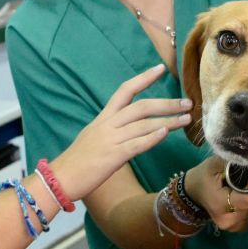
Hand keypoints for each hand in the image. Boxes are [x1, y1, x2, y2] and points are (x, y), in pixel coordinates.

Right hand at [50, 64, 190, 197]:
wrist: (60, 179)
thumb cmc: (77, 161)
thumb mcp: (94, 137)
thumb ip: (111, 130)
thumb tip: (128, 127)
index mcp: (103, 118)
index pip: (125, 90)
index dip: (143, 78)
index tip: (161, 69)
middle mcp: (108, 124)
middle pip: (141, 106)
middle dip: (166, 103)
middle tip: (188, 103)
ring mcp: (110, 139)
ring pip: (144, 124)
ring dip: (168, 120)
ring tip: (186, 120)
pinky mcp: (113, 156)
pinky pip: (136, 144)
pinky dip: (152, 138)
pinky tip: (166, 133)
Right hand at [185, 157, 247, 231]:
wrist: (194, 192)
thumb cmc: (205, 176)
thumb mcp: (214, 164)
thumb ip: (234, 163)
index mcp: (220, 204)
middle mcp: (227, 221)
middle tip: (247, 183)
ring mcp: (233, 227)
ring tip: (245, 191)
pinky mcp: (238, 229)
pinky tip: (244, 199)